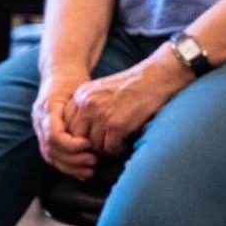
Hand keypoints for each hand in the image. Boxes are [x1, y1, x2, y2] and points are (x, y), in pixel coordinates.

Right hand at [34, 71, 97, 177]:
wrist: (58, 73)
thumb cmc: (74, 80)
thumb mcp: (80, 89)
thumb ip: (84, 108)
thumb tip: (99, 128)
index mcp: (47, 108)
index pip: (53, 135)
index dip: (71, 144)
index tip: (88, 144)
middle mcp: (39, 120)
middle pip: (51, 149)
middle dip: (72, 159)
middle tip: (93, 161)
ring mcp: (39, 128)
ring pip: (50, 156)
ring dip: (70, 166)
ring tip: (90, 170)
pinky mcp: (44, 135)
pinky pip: (52, 156)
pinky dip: (67, 166)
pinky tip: (82, 172)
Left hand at [66, 47, 190, 153]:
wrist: (157, 76)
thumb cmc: (134, 84)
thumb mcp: (102, 89)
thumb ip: (89, 105)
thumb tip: (82, 130)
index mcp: (81, 95)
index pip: (68, 124)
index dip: (80, 134)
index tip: (91, 137)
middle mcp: (87, 104)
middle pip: (78, 136)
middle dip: (90, 143)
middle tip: (103, 144)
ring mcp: (101, 114)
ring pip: (94, 144)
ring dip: (105, 147)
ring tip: (117, 142)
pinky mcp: (117, 125)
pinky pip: (110, 148)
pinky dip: (118, 149)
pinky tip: (125, 142)